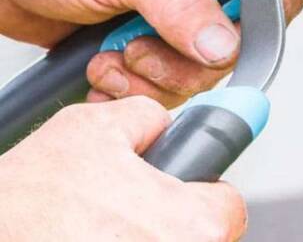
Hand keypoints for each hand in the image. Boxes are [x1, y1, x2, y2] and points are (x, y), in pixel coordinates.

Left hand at [0, 0, 302, 106]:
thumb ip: (179, 1)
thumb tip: (223, 41)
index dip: (257, 10)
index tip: (220, 31)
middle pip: (239, 37)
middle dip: (186, 55)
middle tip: (140, 44)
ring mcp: (180, 12)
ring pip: (204, 69)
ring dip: (151, 74)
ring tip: (112, 52)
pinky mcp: (155, 44)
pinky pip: (169, 85)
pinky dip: (132, 87)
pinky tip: (103, 65)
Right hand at [0, 96, 246, 240]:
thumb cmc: (29, 200)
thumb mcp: (92, 128)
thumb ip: (146, 118)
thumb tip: (162, 122)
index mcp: (194, 225)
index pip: (228, 207)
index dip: (201, 191)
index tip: (181, 190)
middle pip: (201, 239)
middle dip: (168, 223)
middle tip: (128, 212)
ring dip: (139, 240)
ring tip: (98, 230)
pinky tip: (82, 239)